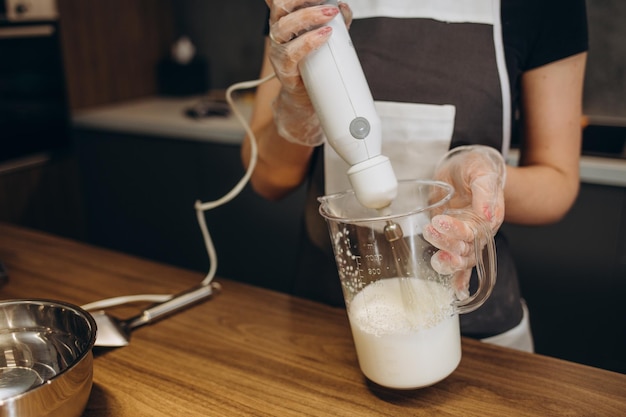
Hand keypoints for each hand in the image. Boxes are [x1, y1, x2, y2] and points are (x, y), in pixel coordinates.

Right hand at [266, 1, 352, 145]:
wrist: (308, 96)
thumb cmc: (315, 63)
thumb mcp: (327, 36)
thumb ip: (336, 20)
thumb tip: (343, 7)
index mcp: (286, 18)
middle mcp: (278, 31)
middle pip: (280, 4)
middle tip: (326, 0)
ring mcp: (278, 49)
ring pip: (284, 26)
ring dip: (309, 16)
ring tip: (330, 14)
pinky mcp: (283, 67)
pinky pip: (291, 52)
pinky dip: (309, 41)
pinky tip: (324, 34)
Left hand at [423, 145, 505, 298]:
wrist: (466, 168)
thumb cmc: (476, 167)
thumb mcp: (481, 171)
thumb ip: (485, 191)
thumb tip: (489, 214)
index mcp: (489, 216)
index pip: (474, 231)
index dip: (457, 230)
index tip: (439, 221)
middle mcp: (480, 231)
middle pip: (467, 249)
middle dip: (448, 245)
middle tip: (431, 230)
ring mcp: (468, 238)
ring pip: (461, 259)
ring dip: (449, 262)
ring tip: (435, 258)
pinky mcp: (456, 241)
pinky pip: (461, 265)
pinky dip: (459, 279)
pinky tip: (456, 293)